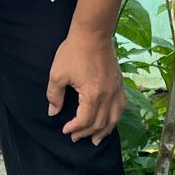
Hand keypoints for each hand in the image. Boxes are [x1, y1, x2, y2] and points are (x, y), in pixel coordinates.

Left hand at [46, 27, 123, 144]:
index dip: (74, 128)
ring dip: (104, 131)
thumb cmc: (74, 52)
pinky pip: (121, 107)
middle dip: (86, 133)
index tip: (65, 130)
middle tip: (74, 137)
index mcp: (92, 94)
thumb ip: (54, 96)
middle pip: (99, 123)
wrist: (93, 34)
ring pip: (113, 118)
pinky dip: (115, 118)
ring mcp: (116, 89)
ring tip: (96, 140)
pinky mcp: (119, 84)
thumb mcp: (57, 74)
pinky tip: (110, 122)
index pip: (84, 120)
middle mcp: (107, 95)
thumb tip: (53, 112)